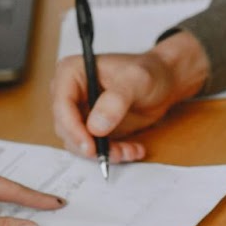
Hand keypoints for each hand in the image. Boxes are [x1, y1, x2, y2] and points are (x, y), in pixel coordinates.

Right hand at [48, 31, 207, 163]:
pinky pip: (94, 148)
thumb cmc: (149, 72)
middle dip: (90, 145)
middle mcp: (70, 93)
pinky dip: (113, 153)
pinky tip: (133, 149)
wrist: (164, 82)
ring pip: (79, 143)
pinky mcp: (92, 128)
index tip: (90, 146)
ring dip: (104, 152)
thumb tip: (95, 127)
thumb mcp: (136, 80)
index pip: (61, 104)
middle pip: (65, 128)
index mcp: (71, 72)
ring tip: (129, 151)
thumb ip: (116, 100)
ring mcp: (80, 112)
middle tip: (114, 153)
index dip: (72, 128)